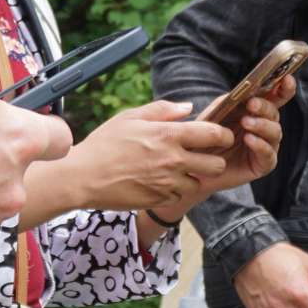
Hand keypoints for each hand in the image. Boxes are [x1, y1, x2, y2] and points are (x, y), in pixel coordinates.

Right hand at [55, 100, 234, 212]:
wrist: (83, 177)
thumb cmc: (104, 144)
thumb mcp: (130, 117)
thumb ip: (162, 110)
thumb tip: (188, 108)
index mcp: (168, 135)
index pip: (213, 134)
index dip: (224, 134)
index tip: (221, 136)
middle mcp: (173, 160)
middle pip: (217, 165)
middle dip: (214, 160)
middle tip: (202, 156)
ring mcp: (167, 183)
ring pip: (198, 183)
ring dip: (192, 177)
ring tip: (176, 170)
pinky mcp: (159, 200)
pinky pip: (178, 196)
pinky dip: (174, 190)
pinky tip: (159, 181)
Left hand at [152, 76, 295, 220]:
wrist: (194, 165)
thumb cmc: (205, 137)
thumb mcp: (215, 113)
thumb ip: (231, 101)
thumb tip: (247, 91)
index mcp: (256, 112)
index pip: (276, 97)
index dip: (285, 87)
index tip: (287, 79)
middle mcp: (265, 127)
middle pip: (275, 113)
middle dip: (265, 107)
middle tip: (251, 104)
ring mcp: (266, 146)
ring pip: (275, 132)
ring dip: (262, 125)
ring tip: (246, 123)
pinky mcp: (262, 165)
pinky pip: (269, 154)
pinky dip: (260, 145)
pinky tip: (249, 139)